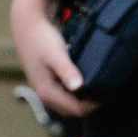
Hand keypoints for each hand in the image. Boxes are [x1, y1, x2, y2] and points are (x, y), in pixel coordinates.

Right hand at [10, 0, 97, 120]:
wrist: (27, 25)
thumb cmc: (43, 38)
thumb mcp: (56, 54)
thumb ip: (67, 70)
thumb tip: (77, 86)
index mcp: (47, 92)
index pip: (76, 110)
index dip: (94, 105)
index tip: (110, 94)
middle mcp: (45, 95)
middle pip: (73, 110)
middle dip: (90, 105)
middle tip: (108, 92)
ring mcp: (45, 89)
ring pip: (69, 104)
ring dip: (84, 100)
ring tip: (101, 88)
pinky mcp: (48, 82)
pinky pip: (66, 95)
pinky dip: (78, 93)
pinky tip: (89, 83)